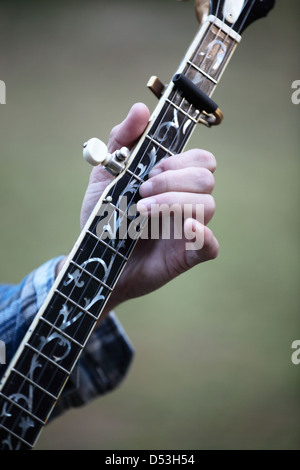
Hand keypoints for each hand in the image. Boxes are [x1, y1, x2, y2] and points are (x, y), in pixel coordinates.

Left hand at [60, 103, 218, 313]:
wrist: (92, 260)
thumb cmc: (103, 218)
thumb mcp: (105, 176)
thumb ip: (121, 140)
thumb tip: (142, 108)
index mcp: (172, 182)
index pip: (201, 159)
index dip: (180, 161)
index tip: (152, 169)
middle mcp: (185, 202)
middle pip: (206, 179)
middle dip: (173, 181)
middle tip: (142, 191)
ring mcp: (188, 229)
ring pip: (208, 206)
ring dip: (175, 203)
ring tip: (141, 212)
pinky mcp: (186, 256)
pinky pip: (211, 246)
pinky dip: (203, 236)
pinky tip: (186, 229)